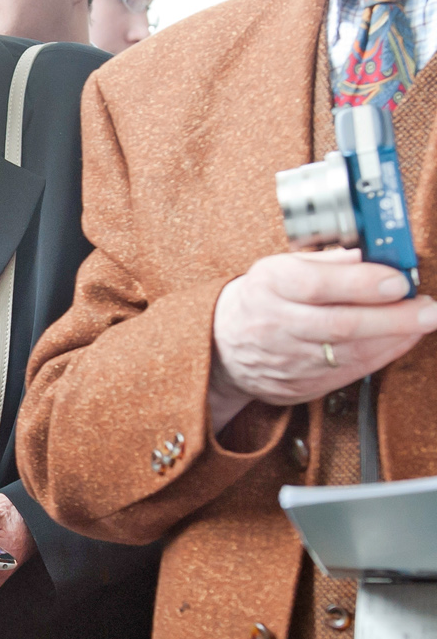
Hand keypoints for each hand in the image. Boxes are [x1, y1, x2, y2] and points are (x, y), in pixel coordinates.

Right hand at [209, 249, 435, 426]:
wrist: (221, 347)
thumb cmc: (259, 299)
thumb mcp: (279, 265)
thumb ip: (324, 259)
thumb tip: (366, 254)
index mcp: (268, 286)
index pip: (316, 285)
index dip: (362, 284)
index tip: (398, 280)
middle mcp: (274, 325)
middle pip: (339, 324)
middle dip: (393, 317)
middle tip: (428, 308)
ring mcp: (285, 360)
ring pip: (348, 353)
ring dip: (393, 337)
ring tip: (421, 320)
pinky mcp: (298, 384)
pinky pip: (348, 373)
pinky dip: (381, 356)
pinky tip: (401, 339)